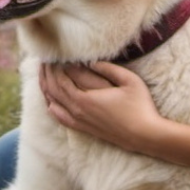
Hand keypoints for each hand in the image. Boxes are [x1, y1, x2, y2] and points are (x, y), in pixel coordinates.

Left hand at [39, 62, 162, 151]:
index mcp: (85, 99)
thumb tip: (90, 60)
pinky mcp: (83, 129)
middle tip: (44, 59)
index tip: (53, 52)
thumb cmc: (140, 106)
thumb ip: (109, 68)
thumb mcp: (129, 81)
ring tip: (44, 74)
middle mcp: (77, 111)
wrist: (145, 136)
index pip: (61, 78)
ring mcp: (79, 121)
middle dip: (47, 73)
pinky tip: (50, 99)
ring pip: (53, 103)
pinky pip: (59, 117)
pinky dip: (51, 105)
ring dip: (46, 87)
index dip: (55, 65)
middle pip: (53, 89)